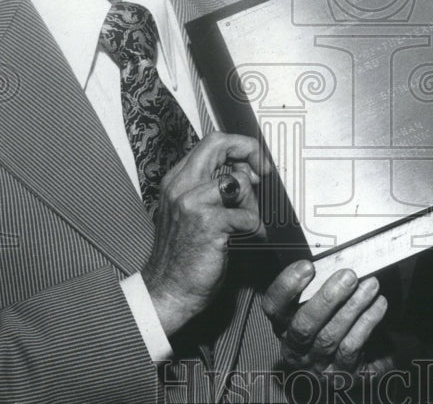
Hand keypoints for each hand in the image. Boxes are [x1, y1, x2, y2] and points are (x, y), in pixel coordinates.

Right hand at [141, 133, 266, 334]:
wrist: (168, 291)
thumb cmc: (185, 255)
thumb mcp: (194, 212)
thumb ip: (216, 188)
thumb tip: (249, 172)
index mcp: (178, 180)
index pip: (212, 142)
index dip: (239, 146)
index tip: (256, 163)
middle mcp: (181, 185)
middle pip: (219, 144)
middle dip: (249, 153)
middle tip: (264, 174)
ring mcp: (191, 202)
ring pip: (239, 182)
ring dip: (252, 204)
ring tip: (246, 224)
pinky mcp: (207, 223)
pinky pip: (246, 215)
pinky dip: (254, 229)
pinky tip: (247, 239)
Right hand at [261, 262, 391, 376]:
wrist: (363, 358)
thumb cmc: (338, 320)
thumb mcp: (324, 303)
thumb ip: (321, 284)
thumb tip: (335, 255)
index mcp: (284, 325)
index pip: (273, 307)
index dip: (286, 286)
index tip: (308, 266)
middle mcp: (295, 349)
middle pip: (303, 326)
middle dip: (327, 298)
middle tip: (349, 275)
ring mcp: (318, 365)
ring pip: (330, 337)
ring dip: (353, 307)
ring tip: (371, 284)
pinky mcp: (342, 375)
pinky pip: (352, 348)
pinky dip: (367, 323)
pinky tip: (379, 304)